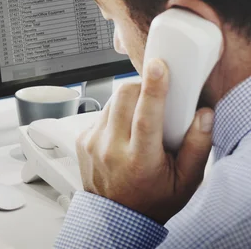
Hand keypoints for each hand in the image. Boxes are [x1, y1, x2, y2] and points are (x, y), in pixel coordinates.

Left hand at [76, 59, 214, 223]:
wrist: (115, 217)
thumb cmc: (151, 200)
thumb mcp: (185, 182)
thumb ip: (197, 147)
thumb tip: (203, 115)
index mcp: (140, 160)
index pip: (145, 116)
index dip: (153, 88)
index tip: (159, 67)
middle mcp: (111, 149)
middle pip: (123, 97)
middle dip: (141, 86)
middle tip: (153, 94)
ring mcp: (93, 143)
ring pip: (111, 101)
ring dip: (128, 101)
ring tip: (139, 120)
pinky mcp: (83, 139)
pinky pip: (101, 113)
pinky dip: (115, 114)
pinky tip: (124, 131)